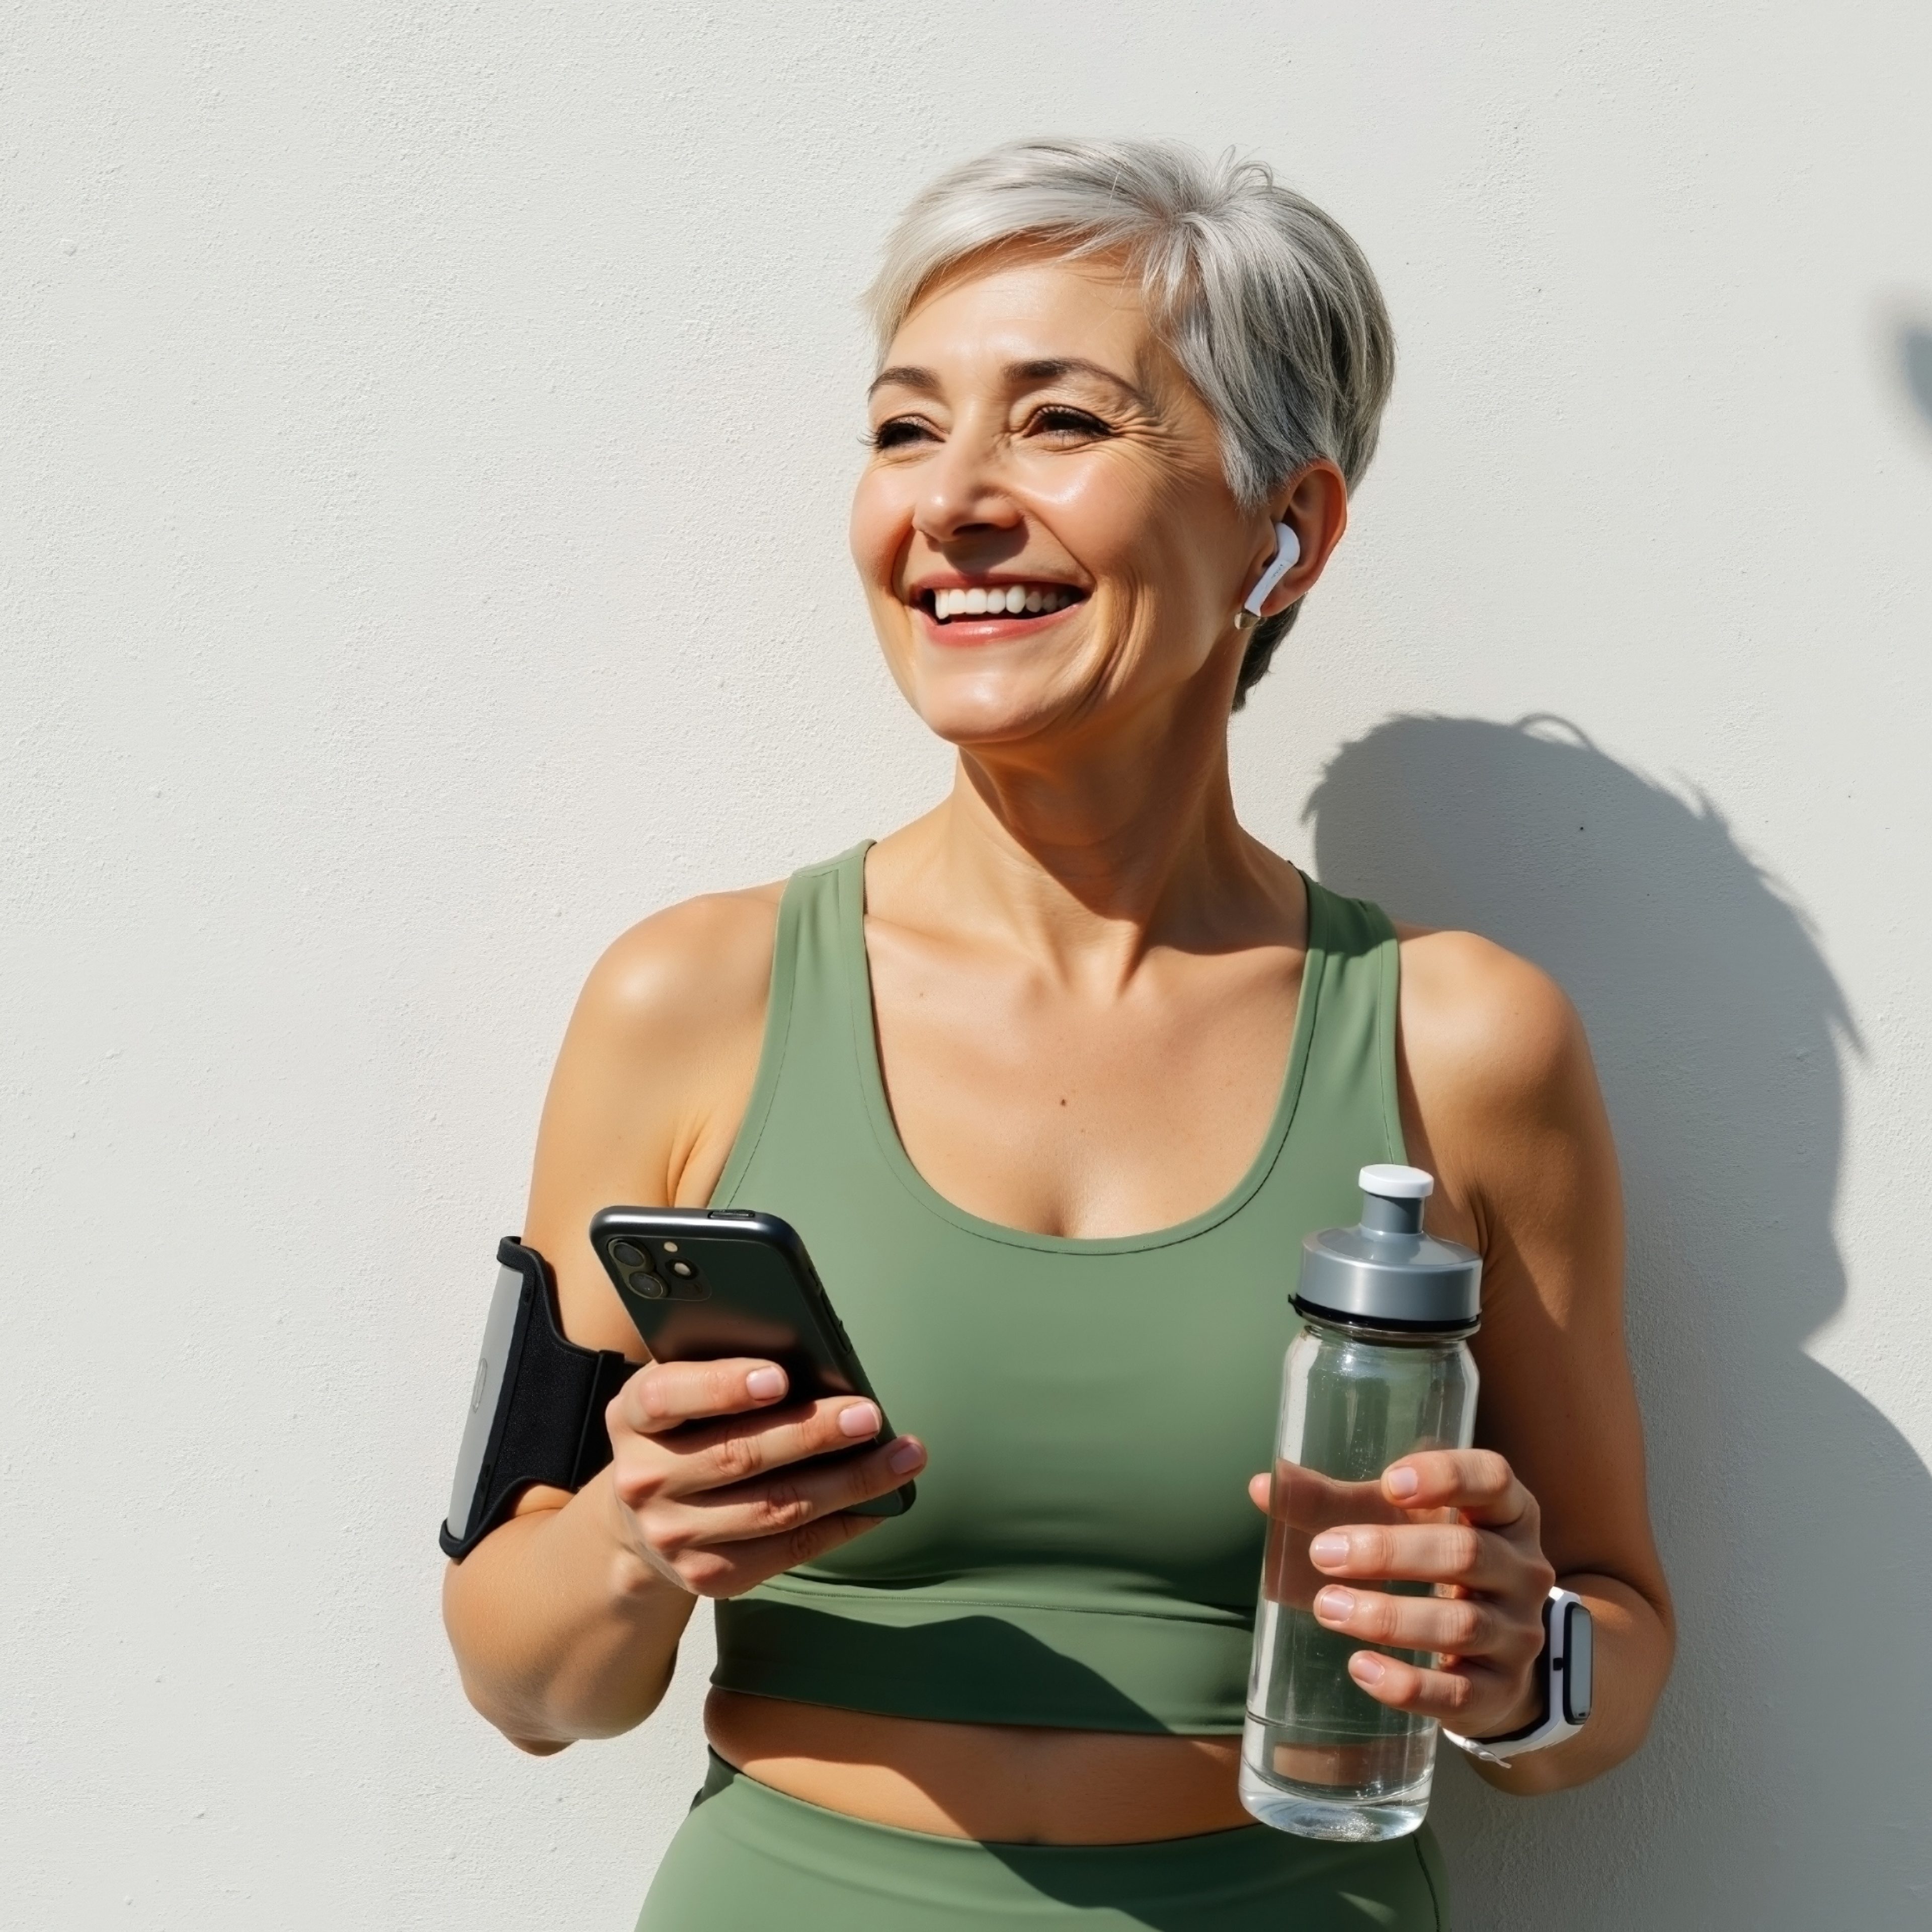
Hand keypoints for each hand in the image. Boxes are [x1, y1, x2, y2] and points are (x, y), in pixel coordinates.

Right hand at [605, 1359, 925, 1598]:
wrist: (639, 1520)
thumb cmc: (682, 1430)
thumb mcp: (680, 1391)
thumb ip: (723, 1371)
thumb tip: (816, 1363)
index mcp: (632, 1416)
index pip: (668, 1396)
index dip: (723, 1386)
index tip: (779, 1376)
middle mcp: (643, 1480)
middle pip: (738, 1456)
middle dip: (813, 1434)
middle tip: (869, 1415)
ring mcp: (673, 1536)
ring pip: (775, 1508)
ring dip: (849, 1482)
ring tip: (902, 1455)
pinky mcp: (707, 1577)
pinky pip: (787, 1551)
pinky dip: (841, 1524)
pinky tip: (879, 1502)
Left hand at [1247, 1449, 1555, 1739]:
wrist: (1487, 1653)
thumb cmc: (1430, 1561)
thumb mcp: (1392, 1522)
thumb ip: (1330, 1502)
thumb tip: (1262, 1485)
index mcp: (1503, 1511)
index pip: (1492, 1479)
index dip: (1447, 1476)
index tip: (1389, 1482)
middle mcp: (1522, 1568)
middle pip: (1467, 1553)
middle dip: (1390, 1553)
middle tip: (1324, 1553)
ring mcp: (1517, 1633)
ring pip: (1461, 1624)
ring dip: (1388, 1617)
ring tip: (1327, 1607)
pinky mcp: (1499, 1691)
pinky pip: (1458, 1692)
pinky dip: (1407, 1684)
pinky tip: (1361, 1668)